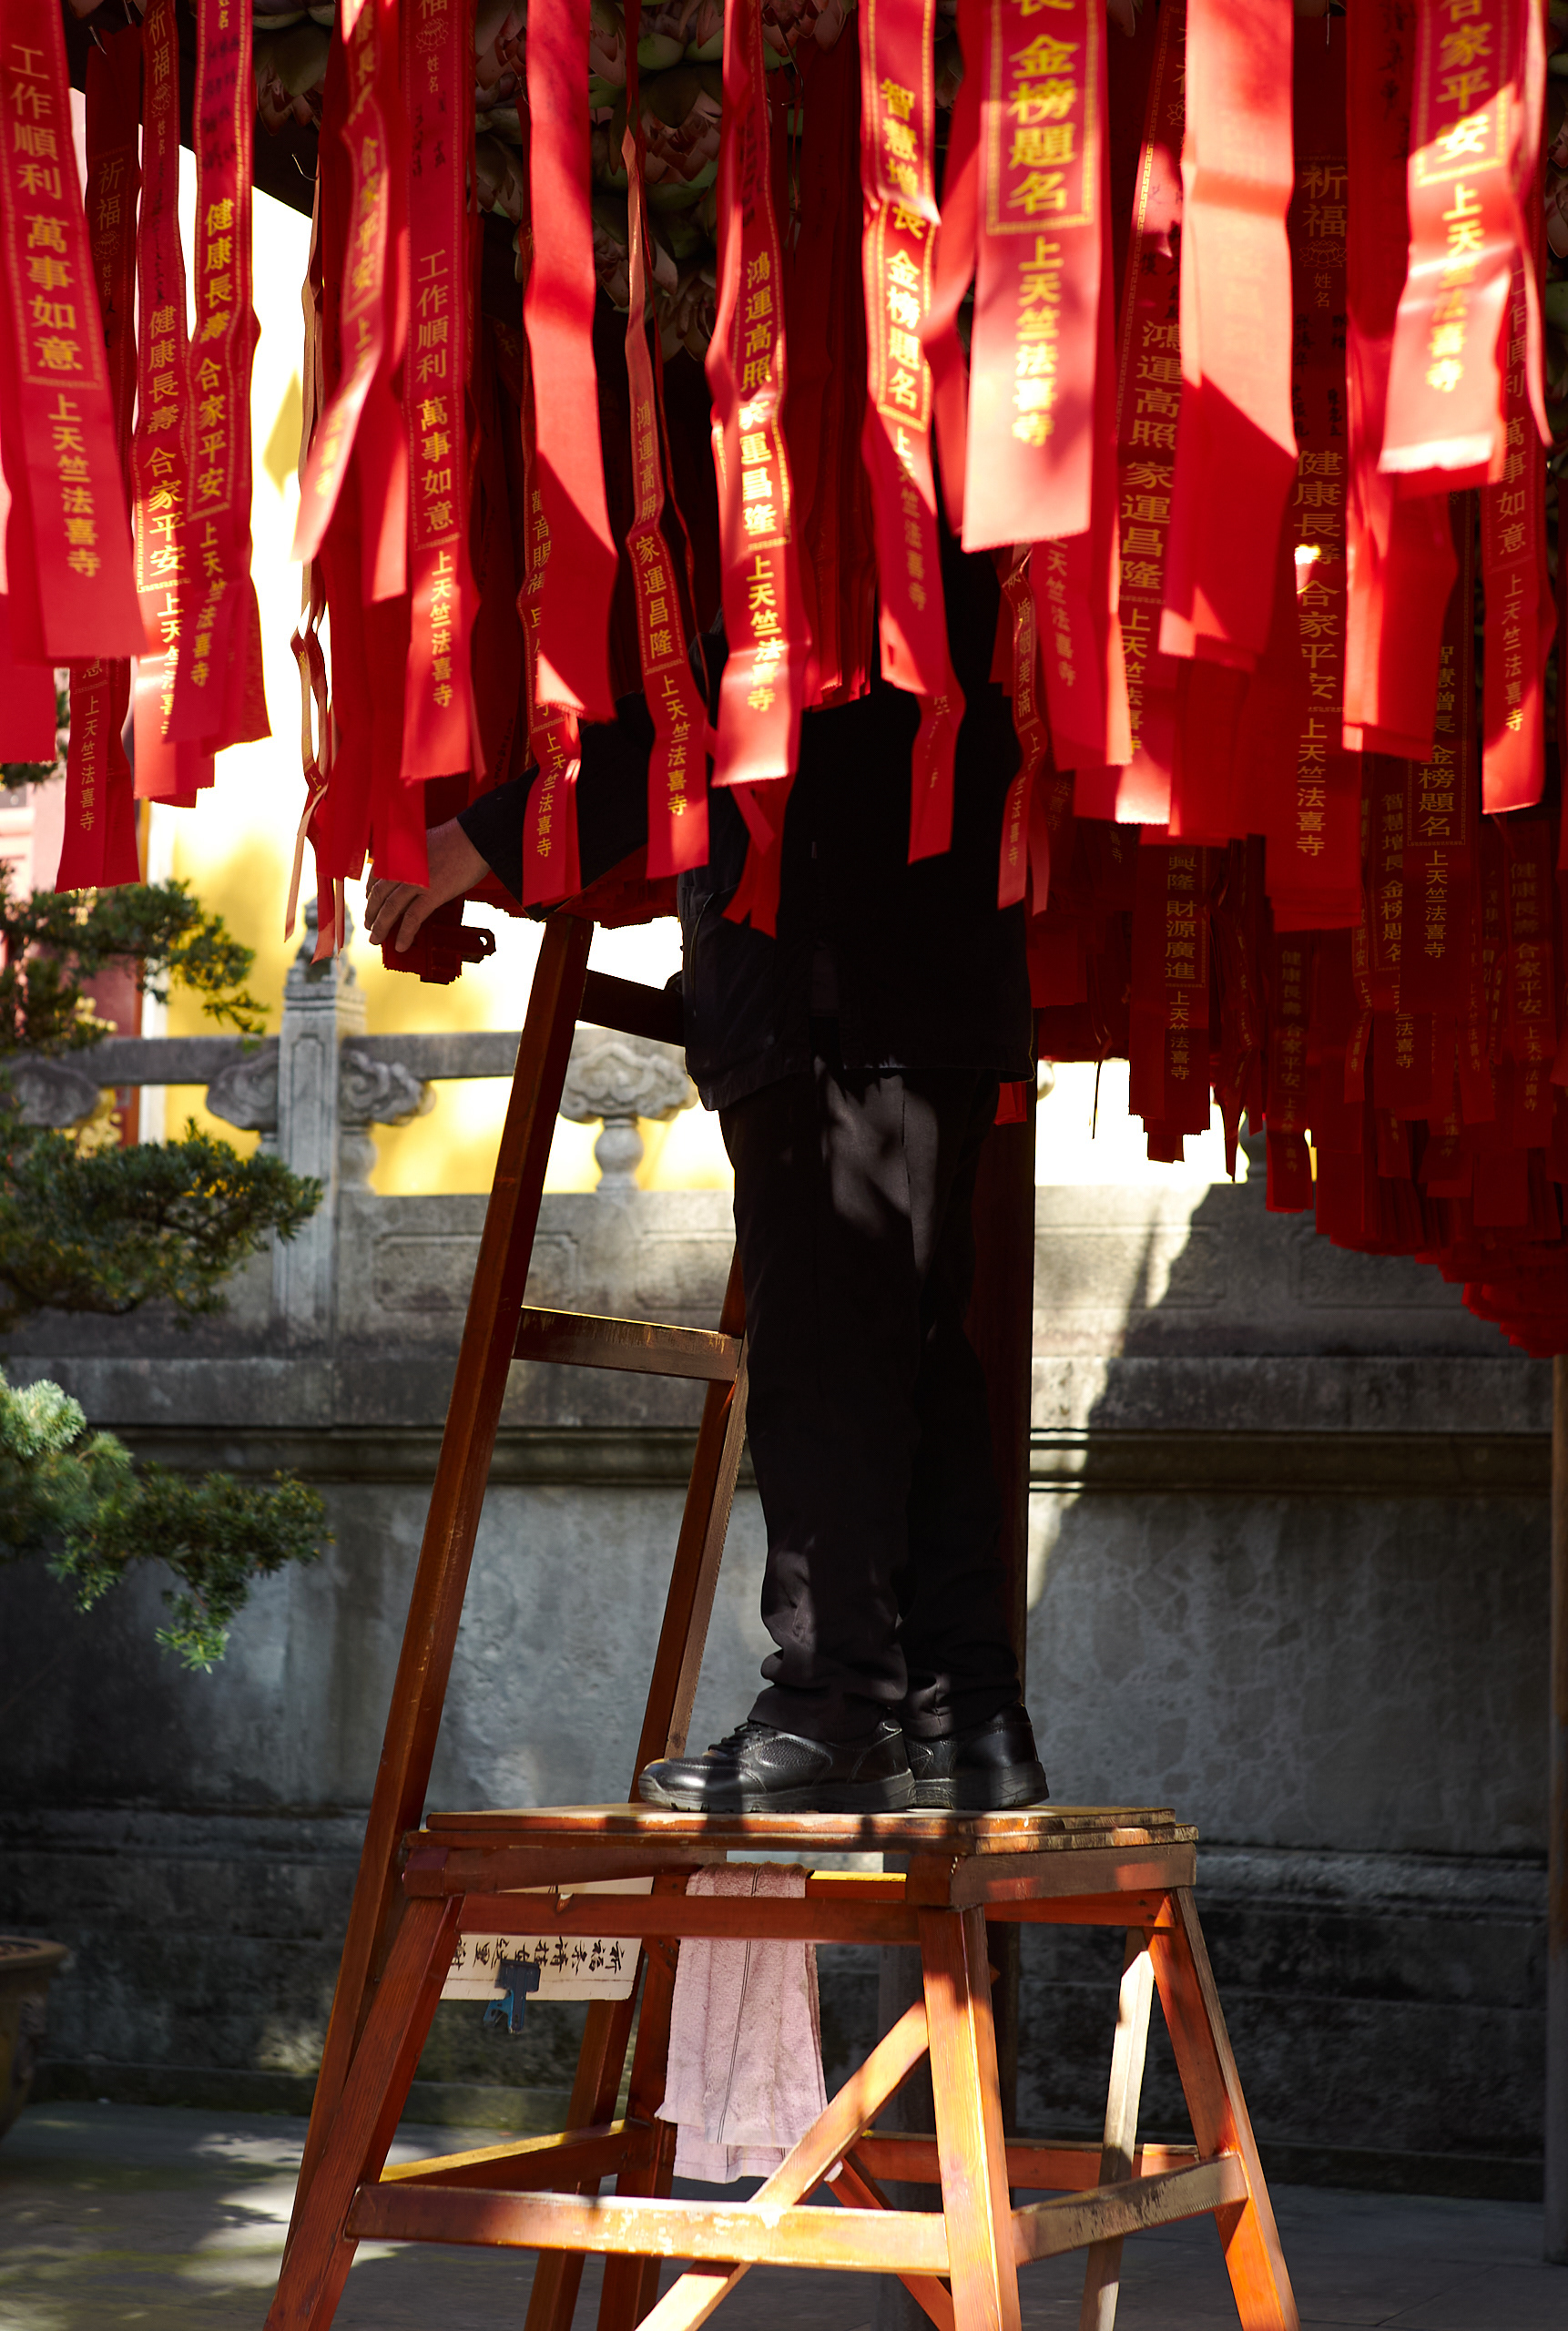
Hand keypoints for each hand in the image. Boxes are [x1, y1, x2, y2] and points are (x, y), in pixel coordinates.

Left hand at [365, 818, 489, 951]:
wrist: (476, 837)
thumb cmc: (456, 839)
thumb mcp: (422, 841)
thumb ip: (410, 856)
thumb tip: (407, 872)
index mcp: (398, 852)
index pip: (375, 876)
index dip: (369, 893)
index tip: (369, 902)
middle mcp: (401, 866)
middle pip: (378, 895)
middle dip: (371, 913)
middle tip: (369, 925)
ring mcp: (415, 881)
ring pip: (390, 909)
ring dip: (380, 927)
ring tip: (376, 939)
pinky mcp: (432, 894)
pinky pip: (412, 918)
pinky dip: (405, 934)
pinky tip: (401, 944)